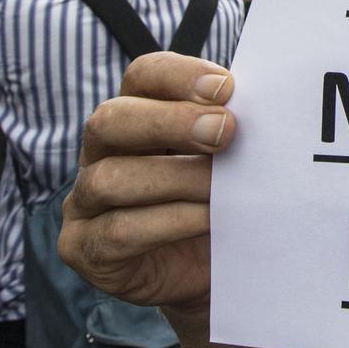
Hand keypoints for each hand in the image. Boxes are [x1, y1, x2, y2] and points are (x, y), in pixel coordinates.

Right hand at [59, 52, 235, 325]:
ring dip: (177, 178)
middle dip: (171, 121)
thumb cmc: (218, 202)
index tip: (227, 89)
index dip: (180, 76)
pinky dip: (171, 222)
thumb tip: (266, 103)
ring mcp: (83, 201)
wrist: (212, 271)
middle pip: (111, 119)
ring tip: (223, 186)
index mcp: (136, 115)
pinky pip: (119, 231)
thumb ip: (232, 129)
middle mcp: (99, 152)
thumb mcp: (227, 160)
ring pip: (112, 178)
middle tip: (226, 131)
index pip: (143, 76)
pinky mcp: (82, 248)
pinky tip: (208, 220)